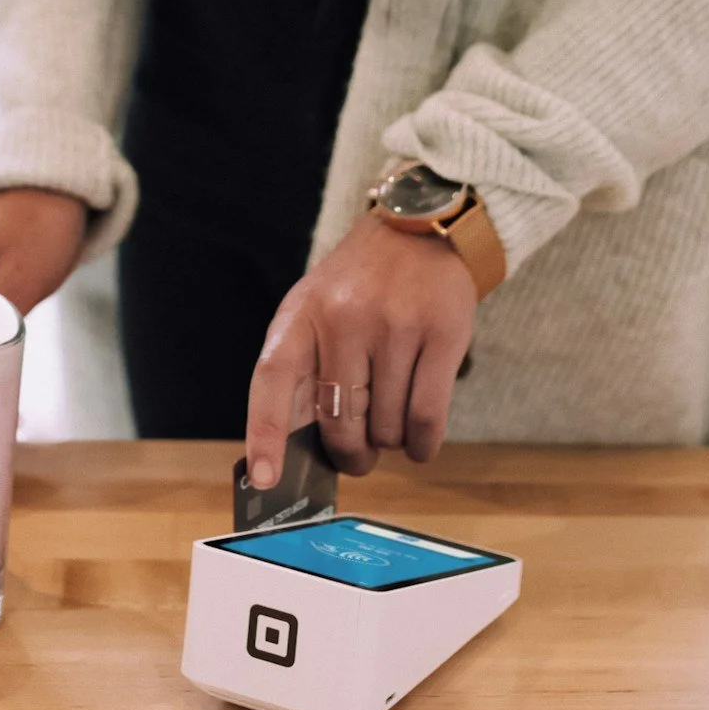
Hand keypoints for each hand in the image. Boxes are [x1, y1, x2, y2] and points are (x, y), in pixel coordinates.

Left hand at [244, 214, 476, 487]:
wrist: (421, 230)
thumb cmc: (361, 285)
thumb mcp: (317, 308)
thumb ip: (304, 369)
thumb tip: (293, 453)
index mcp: (303, 313)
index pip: (272, 378)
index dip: (265, 432)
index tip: (265, 479)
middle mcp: (345, 318)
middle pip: (341, 423)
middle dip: (350, 455)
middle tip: (358, 458)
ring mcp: (396, 326)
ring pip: (387, 427)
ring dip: (390, 443)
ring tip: (391, 425)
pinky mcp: (443, 335)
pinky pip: (426, 419)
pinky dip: (421, 444)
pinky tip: (418, 443)